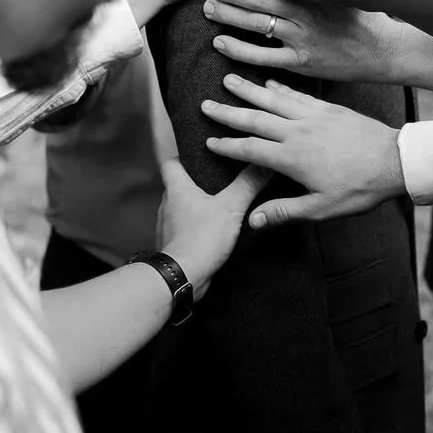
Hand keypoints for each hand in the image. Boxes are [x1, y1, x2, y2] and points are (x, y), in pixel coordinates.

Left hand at [156, 156, 269, 299]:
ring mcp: (168, 226)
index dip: (183, 156)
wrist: (183, 277)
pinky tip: (214, 231)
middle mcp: (167, 205)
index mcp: (177, 188)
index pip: (171, 162)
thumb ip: (248, 184)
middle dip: (197, 182)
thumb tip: (264, 163)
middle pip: (179, 185)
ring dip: (197, 207)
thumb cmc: (201, 238)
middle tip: (220, 180)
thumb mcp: (231, 207)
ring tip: (221, 205)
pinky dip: (197, 227)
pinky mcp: (174, 244)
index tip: (201, 156)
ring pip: (182, 208)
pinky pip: (185, 229)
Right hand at [202, 75, 404, 226]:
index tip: (208, 141)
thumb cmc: (360, 188)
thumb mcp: (322, 208)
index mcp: (292, 159)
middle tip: (205, 104)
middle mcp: (297, 133)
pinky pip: (298, 94)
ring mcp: (313, 117)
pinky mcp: (328, 108)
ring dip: (249, 90)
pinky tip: (269, 83)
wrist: (394, 161)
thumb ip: (285, 211)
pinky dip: (280, 87)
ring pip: (273, 100)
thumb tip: (252, 221)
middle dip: (228, 112)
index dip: (227, 146)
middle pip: (255, 119)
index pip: (250, 150)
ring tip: (229, 80)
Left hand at [204, 0, 402, 83]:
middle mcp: (304, 13)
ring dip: (228, 16)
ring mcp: (302, 38)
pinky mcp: (301, 61)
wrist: (382, 50)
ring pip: (257, 24)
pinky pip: (264, 56)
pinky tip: (220, 43)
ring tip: (207, 10)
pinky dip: (239, 49)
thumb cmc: (359, 18)